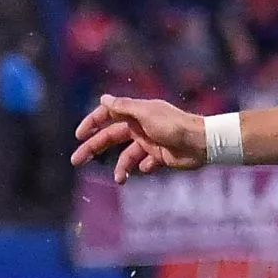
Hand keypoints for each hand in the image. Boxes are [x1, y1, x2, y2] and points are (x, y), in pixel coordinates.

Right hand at [70, 95, 205, 182]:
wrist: (201, 143)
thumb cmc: (173, 125)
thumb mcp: (145, 113)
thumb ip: (123, 107)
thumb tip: (103, 98)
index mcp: (134, 114)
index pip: (106, 116)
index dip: (91, 123)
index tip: (78, 135)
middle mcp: (140, 128)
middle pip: (110, 139)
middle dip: (92, 149)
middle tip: (76, 161)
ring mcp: (149, 143)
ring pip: (126, 156)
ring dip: (121, 168)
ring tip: (119, 180)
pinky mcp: (160, 157)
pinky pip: (145, 165)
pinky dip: (143, 168)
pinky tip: (146, 169)